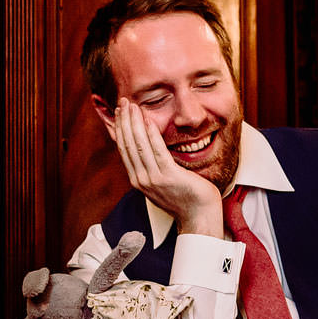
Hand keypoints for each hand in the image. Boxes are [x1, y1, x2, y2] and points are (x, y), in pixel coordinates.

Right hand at [108, 99, 223, 236]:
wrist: (199, 216)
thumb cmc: (185, 197)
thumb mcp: (162, 181)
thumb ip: (153, 166)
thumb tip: (149, 149)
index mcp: (138, 179)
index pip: (124, 149)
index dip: (119, 129)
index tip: (119, 112)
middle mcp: (141, 179)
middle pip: (127, 144)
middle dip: (124, 121)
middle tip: (123, 102)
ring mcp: (153, 179)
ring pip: (138, 145)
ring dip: (134, 123)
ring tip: (132, 106)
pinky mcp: (168, 176)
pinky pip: (157, 151)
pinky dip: (151, 134)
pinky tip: (149, 121)